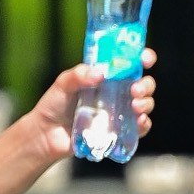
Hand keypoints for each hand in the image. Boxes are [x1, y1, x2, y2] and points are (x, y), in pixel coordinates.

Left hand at [13, 47, 157, 171]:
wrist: (46, 135)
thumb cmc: (54, 105)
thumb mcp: (63, 84)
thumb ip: (78, 75)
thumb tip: (100, 73)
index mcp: (108, 76)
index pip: (132, 63)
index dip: (143, 58)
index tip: (145, 59)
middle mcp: (118, 92)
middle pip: (144, 84)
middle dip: (145, 85)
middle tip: (135, 90)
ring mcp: (120, 112)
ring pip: (145, 104)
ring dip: (146, 103)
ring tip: (135, 106)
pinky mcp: (119, 132)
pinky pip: (139, 128)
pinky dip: (144, 125)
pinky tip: (139, 122)